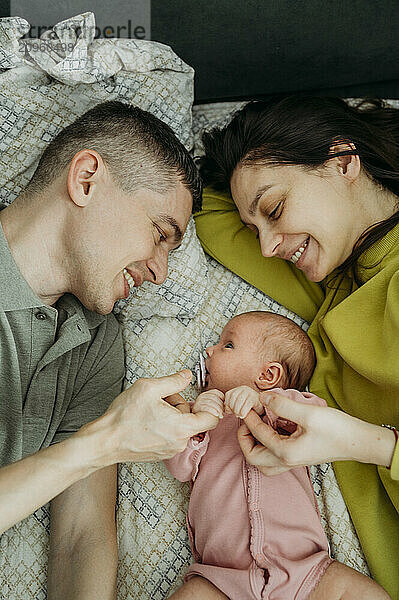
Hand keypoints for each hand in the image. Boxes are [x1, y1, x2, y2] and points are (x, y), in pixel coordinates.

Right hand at [79, 370, 219, 464]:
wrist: (105, 440)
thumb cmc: (124, 416)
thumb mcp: (149, 388)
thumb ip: (174, 381)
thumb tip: (187, 375)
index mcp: (182, 427)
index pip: (213, 419)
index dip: (210, 405)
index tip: (203, 397)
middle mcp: (179, 442)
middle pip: (192, 418)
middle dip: (179, 405)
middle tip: (160, 400)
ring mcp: (170, 450)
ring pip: (181, 426)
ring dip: (170, 415)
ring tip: (150, 411)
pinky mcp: (160, 454)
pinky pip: (171, 435)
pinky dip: (164, 426)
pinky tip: (147, 422)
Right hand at [192, 389, 224, 419]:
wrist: (196, 420)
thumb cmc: (205, 412)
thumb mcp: (211, 405)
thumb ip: (217, 402)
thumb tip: (226, 403)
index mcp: (206, 394)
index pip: (216, 392)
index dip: (222, 397)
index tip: (224, 404)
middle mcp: (202, 396)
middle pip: (214, 398)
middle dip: (221, 405)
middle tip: (223, 412)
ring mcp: (199, 401)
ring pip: (211, 402)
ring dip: (218, 409)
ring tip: (221, 415)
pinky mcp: (197, 407)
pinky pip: (206, 407)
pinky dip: (213, 411)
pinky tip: (217, 415)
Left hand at [224, 386, 263, 417]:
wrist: (262, 410)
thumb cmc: (248, 409)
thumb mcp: (237, 406)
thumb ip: (230, 406)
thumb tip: (225, 409)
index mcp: (238, 389)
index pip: (228, 395)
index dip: (227, 404)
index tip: (230, 411)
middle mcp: (244, 388)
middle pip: (233, 397)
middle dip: (232, 408)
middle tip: (235, 414)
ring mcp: (250, 392)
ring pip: (239, 400)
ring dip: (237, 410)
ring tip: (239, 415)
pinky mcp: (256, 398)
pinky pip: (247, 404)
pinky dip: (243, 411)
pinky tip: (243, 416)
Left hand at [237, 389, 391, 475]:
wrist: (358, 441)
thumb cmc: (336, 429)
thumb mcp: (308, 413)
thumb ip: (283, 405)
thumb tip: (262, 398)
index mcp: (286, 453)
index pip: (258, 435)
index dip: (250, 417)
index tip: (250, 402)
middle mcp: (287, 461)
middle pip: (253, 458)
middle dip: (244, 439)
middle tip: (248, 419)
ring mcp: (293, 461)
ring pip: (263, 461)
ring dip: (254, 445)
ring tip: (257, 425)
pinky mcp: (299, 456)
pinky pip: (274, 456)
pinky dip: (267, 444)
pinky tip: (273, 426)